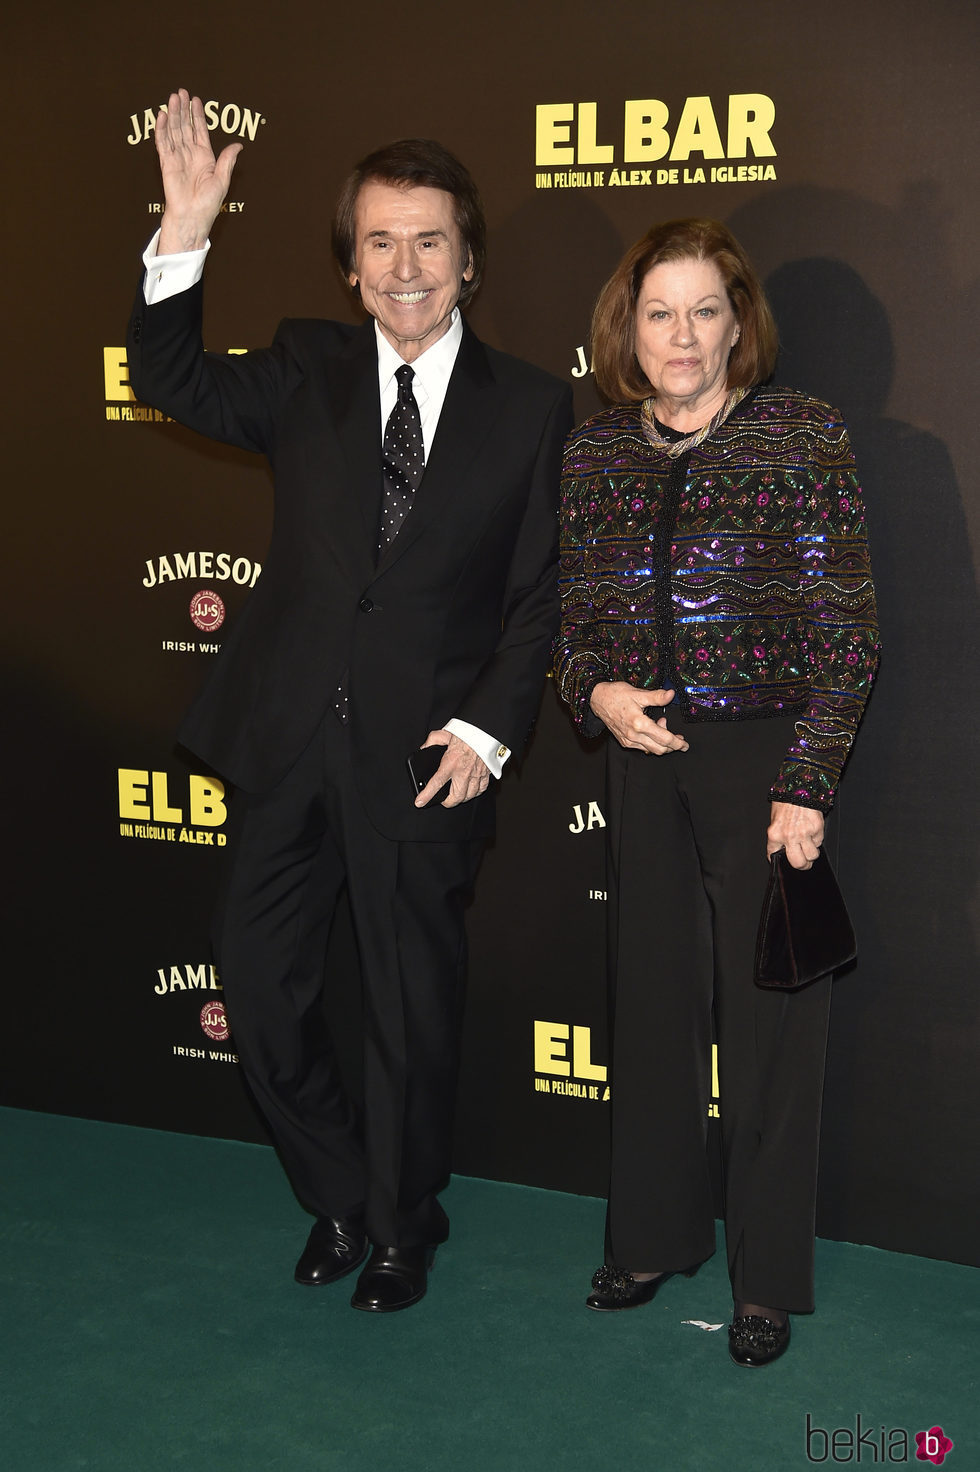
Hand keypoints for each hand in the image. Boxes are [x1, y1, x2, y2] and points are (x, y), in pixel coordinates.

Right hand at [155, 89, 242, 252]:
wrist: (192, 217)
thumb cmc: (208, 204)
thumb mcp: (222, 180)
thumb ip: (227, 160)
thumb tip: (238, 145)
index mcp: (205, 158)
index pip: (200, 131)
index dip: (198, 116)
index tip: (196, 100)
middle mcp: (190, 155)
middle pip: (185, 127)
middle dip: (183, 110)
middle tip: (181, 92)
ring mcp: (177, 158)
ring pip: (174, 131)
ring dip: (173, 114)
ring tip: (172, 98)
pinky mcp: (166, 163)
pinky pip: (163, 143)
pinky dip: (162, 129)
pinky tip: (162, 116)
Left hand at [414, 732, 490, 807]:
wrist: (486, 730)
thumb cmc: (467, 732)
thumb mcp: (445, 733)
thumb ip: (433, 740)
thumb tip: (424, 747)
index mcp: (451, 762)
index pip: (436, 783)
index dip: (427, 795)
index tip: (420, 802)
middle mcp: (463, 772)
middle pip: (455, 797)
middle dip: (447, 802)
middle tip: (442, 799)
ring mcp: (476, 775)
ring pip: (469, 796)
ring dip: (461, 798)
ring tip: (456, 795)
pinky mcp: (486, 774)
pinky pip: (481, 790)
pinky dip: (475, 792)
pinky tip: (470, 790)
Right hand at [589, 682, 688, 754]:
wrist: (597, 700)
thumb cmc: (616, 695)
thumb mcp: (638, 693)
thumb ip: (656, 696)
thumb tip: (671, 695)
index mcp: (639, 724)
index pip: (665, 739)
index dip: (678, 743)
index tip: (685, 743)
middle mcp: (634, 735)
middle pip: (660, 749)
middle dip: (672, 746)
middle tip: (679, 739)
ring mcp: (628, 740)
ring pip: (651, 750)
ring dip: (661, 743)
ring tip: (662, 725)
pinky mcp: (624, 742)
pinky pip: (642, 748)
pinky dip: (651, 742)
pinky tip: (651, 730)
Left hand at [767, 801, 824, 869]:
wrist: (798, 787)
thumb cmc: (785, 801)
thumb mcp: (775, 819)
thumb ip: (778, 836)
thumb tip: (783, 849)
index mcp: (775, 834)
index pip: (774, 855)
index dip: (779, 860)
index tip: (783, 861)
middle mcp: (789, 836)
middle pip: (798, 863)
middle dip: (802, 865)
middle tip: (803, 862)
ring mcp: (804, 833)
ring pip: (812, 855)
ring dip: (811, 852)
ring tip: (808, 844)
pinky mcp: (817, 829)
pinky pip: (819, 841)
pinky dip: (817, 838)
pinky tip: (812, 830)